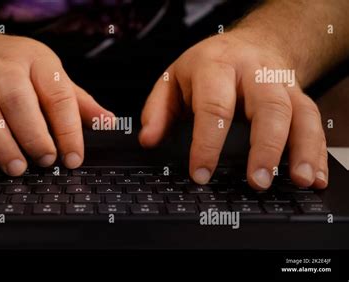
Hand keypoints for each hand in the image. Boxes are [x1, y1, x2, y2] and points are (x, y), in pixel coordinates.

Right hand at [0, 30, 112, 175]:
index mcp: (36, 61)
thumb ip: (78, 102)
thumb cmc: (15, 67)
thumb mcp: (50, 76)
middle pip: (17, 99)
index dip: (68, 129)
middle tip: (44, 160)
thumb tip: (108, 121)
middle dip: (33, 134)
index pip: (57, 94)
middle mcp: (1, 67)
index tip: (73, 157)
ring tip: (16, 167)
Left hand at [139, 31, 327, 189]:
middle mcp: (254, 73)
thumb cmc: (209, 64)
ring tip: (298, 180)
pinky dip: (317, 152)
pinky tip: (313, 176)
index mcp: (217, 66)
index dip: (207, 142)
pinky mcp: (300, 97)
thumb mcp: (174, 79)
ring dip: (301, 150)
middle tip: (257, 181)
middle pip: (268, 107)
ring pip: (300, 114)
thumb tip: (148, 140)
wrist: (251, 43)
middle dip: (265, 147)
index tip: (200, 172)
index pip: (214, 106)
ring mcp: (282, 85)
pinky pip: (314, 122)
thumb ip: (158, 110)